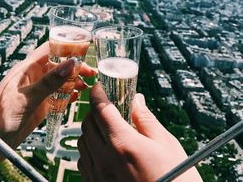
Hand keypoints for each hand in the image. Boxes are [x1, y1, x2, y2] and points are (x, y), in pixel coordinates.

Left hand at [0, 42, 95, 164]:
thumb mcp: (26, 98)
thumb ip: (49, 81)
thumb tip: (71, 63)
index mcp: (27, 69)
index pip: (49, 50)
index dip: (65, 48)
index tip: (83, 52)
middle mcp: (34, 77)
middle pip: (58, 65)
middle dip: (75, 68)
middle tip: (90, 73)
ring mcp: (38, 91)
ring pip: (60, 80)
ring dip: (73, 81)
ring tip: (85, 86)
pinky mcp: (40, 104)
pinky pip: (57, 95)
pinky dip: (68, 95)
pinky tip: (76, 97)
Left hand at [78, 83, 201, 181]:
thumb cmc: (175, 178)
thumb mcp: (165, 144)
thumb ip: (146, 119)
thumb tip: (136, 100)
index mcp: (123, 143)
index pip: (100, 109)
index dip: (97, 93)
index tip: (99, 86)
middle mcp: (105, 159)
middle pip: (88, 123)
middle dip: (95, 109)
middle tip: (108, 106)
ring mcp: (98, 175)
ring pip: (83, 141)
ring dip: (91, 128)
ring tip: (107, 127)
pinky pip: (84, 160)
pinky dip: (89, 147)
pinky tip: (104, 148)